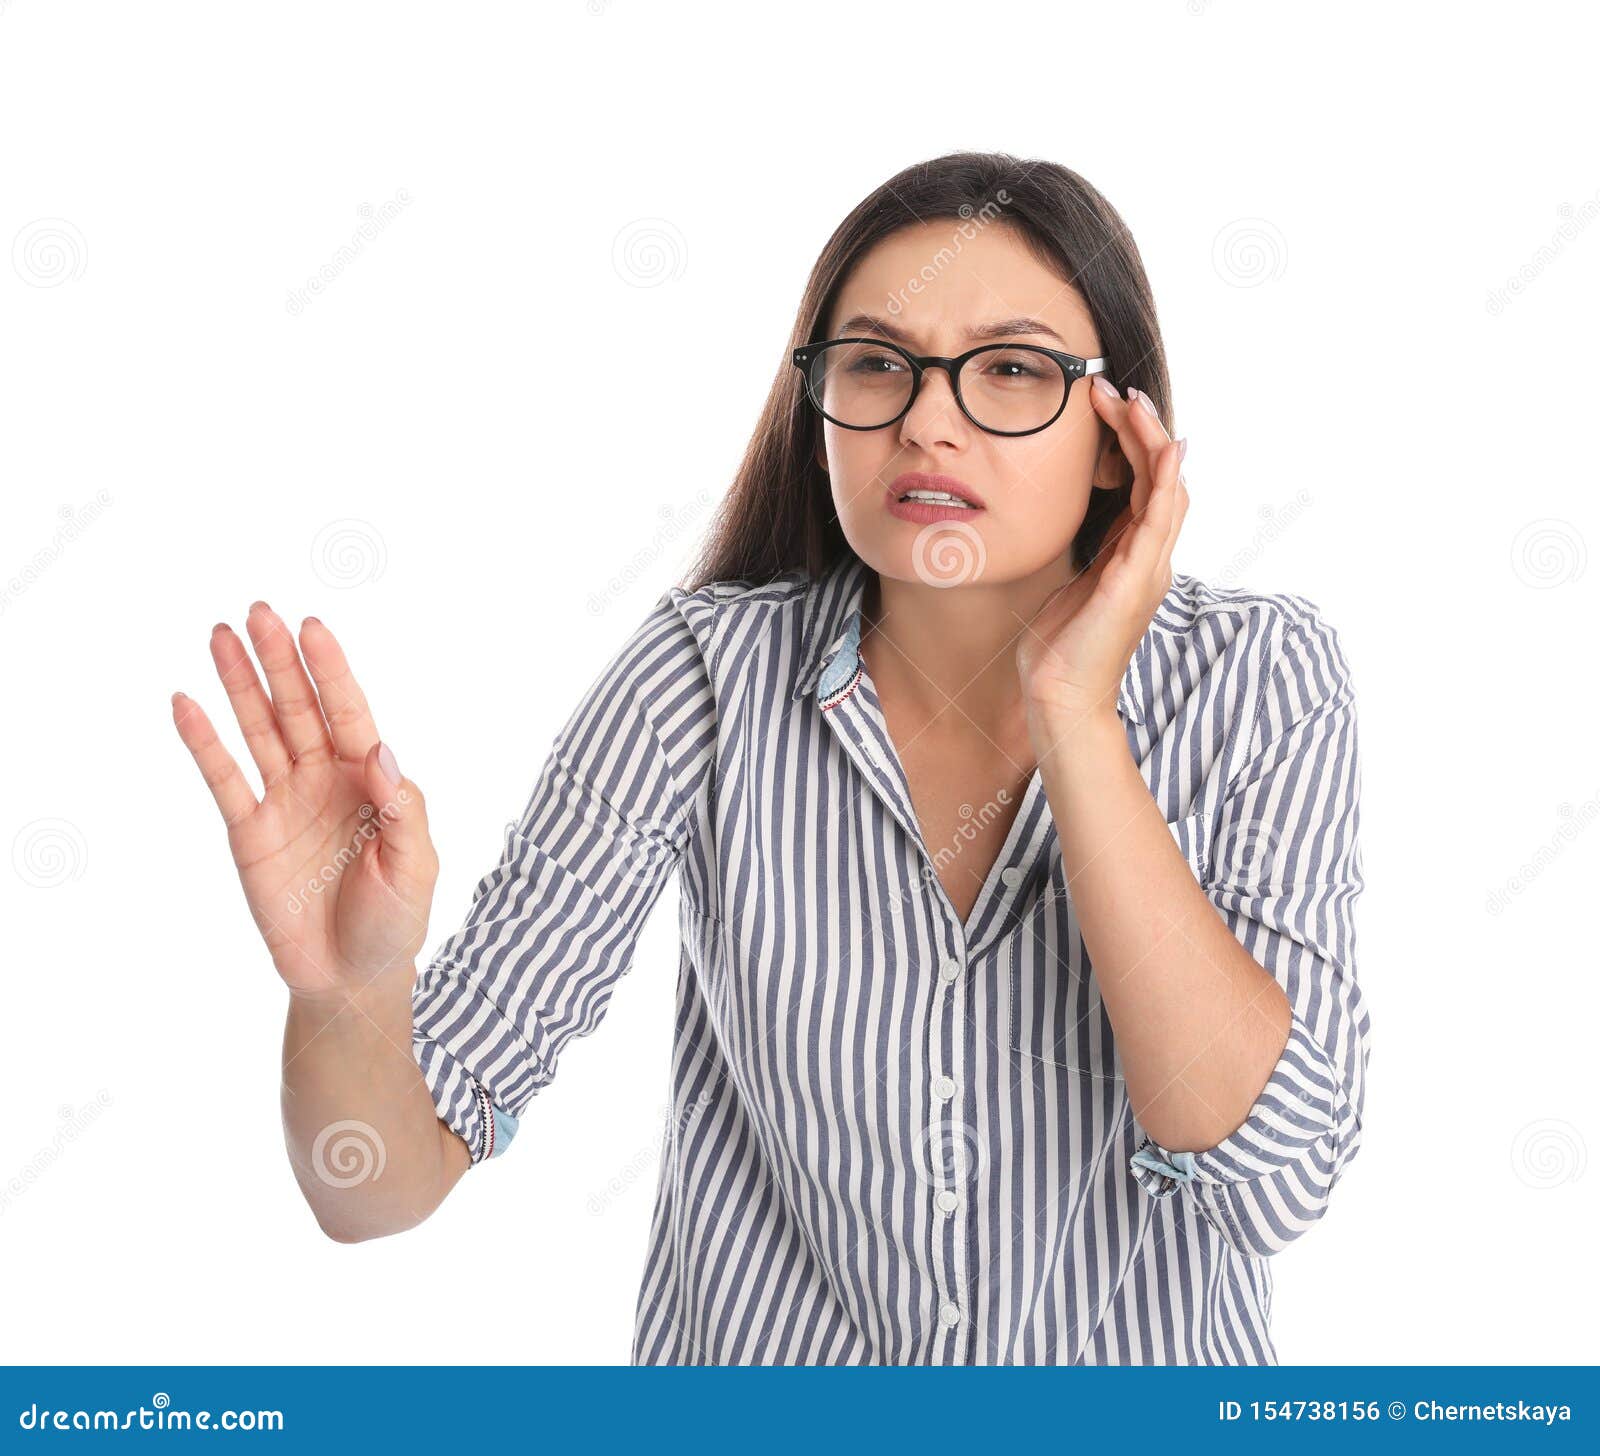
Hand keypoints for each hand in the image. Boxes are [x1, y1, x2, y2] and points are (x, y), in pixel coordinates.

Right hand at [171, 602, 439, 999]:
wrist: (351, 977)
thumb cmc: (395, 921)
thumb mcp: (416, 867)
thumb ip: (404, 808)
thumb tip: (382, 751)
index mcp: (372, 781)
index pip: (349, 713)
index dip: (330, 670)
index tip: (311, 626)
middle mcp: (326, 779)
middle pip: (299, 708)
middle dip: (280, 661)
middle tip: (258, 612)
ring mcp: (285, 801)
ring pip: (259, 729)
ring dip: (240, 683)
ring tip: (220, 634)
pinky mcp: (249, 831)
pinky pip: (224, 778)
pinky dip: (203, 741)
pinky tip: (186, 702)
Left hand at [1017, 381, 1188, 734]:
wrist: (1059, 698)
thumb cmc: (1059, 650)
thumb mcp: (1072, 585)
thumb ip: (1087, 553)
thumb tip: (1074, 522)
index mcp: (1133, 558)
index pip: (1140, 485)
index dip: (1129, 442)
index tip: (1104, 405)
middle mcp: (1149, 559)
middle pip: (1159, 477)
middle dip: (1141, 428)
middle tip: (1115, 389)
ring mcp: (1148, 569)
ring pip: (1165, 489)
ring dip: (1151, 441)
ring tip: (1132, 401)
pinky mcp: (1136, 580)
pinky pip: (1159, 520)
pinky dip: (1165, 482)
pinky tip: (1167, 447)